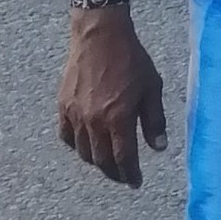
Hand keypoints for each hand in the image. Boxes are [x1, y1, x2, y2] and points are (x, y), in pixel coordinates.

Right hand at [57, 9, 167, 188]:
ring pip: (82, 152)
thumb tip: (158, 147)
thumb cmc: (131, 59)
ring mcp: (74, 115)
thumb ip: (154, 119)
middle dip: (113, 172)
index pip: (123, 157)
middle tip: (123, 176)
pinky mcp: (62, 107)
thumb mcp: (152, 87)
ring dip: (96, 161)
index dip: (130, 173)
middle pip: (101, 159)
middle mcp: (93, 122)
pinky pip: (66, 137)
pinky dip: (76, 146)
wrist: (100, 36)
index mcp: (118, 118)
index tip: (136, 183)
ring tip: (108, 161)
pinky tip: (87, 144)